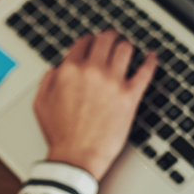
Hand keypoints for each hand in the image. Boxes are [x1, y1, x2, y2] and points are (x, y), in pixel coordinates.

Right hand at [34, 30, 156, 180]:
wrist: (77, 157)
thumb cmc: (60, 135)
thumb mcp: (41, 104)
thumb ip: (47, 82)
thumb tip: (54, 70)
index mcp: (69, 71)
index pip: (82, 43)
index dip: (88, 41)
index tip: (92, 43)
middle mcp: (91, 72)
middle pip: (105, 40)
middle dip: (109, 37)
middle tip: (112, 38)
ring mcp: (113, 82)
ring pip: (125, 49)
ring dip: (126, 46)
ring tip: (127, 48)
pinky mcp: (130, 96)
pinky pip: (145, 71)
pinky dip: (150, 61)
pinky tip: (152, 57)